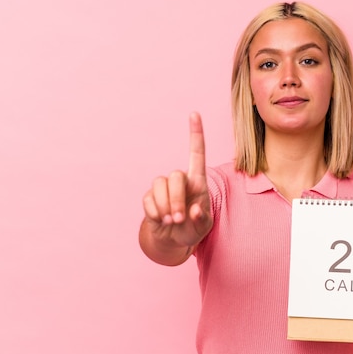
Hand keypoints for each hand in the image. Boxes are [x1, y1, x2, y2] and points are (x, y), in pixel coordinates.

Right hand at [142, 112, 212, 249]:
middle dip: (177, 198)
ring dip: (166, 206)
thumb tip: (193, 210)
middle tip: (180, 218)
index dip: (195, 134)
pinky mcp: (150, 198)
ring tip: (172, 222)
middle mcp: (180, 181)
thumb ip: (201, 218)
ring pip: (159, 184)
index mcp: (197, 181)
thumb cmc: (193, 228)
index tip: (194, 113)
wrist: (174, 240)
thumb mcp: (203, 226)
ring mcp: (163, 188)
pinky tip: (162, 221)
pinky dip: (156, 213)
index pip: (197, 153)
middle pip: (175, 175)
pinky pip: (148, 200)